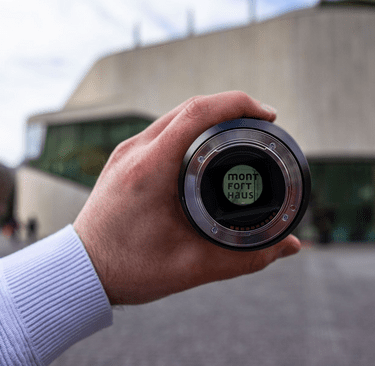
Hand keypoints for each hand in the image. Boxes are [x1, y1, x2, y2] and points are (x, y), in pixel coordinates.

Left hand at [73, 91, 300, 304]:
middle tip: (261, 124)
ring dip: (211, 114)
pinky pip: (163, 128)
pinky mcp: (125, 157)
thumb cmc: (129, 269)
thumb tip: (291, 246)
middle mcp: (135, 151)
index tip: (268, 116)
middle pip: (190, 107)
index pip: (199, 113)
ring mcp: (127, 151)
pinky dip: (191, 126)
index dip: (239, 105)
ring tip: (240, 129)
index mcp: (150, 169)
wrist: (83, 271)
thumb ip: (249, 258)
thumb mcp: (194, 266)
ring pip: (175, 114)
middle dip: (231, 107)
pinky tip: (207, 143)